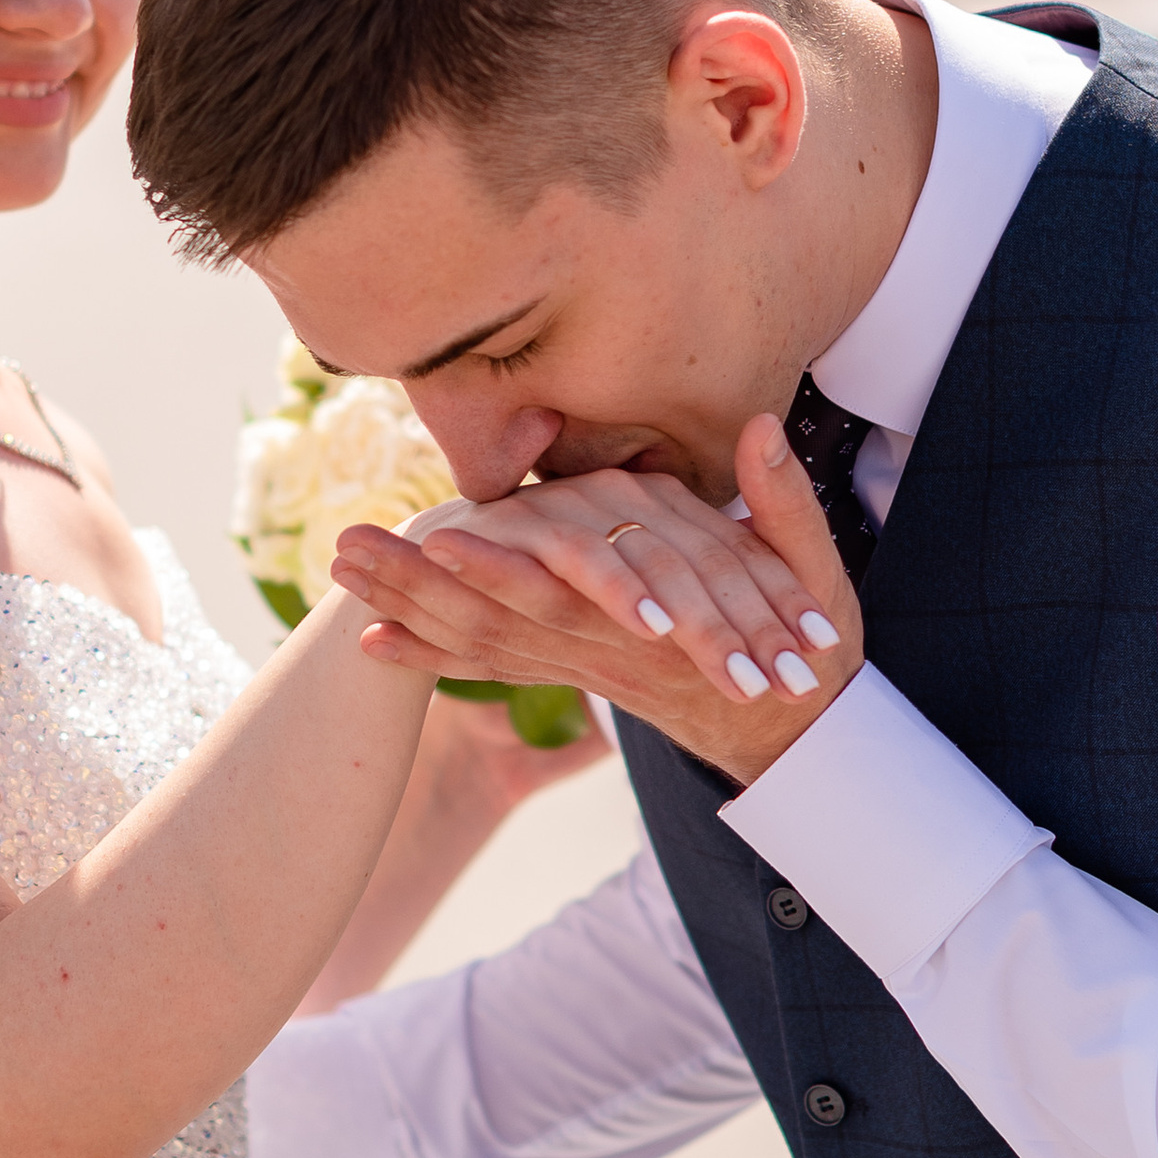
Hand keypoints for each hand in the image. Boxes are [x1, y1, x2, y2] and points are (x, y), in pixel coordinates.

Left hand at [329, 415, 862, 787]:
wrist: (798, 730)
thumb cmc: (812, 649)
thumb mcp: (819, 576)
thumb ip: (788, 505)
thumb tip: (761, 427)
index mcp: (656, 625)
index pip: (567, 594)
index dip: (505, 571)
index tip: (444, 540)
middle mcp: (604, 649)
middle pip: (497, 619)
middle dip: (419, 585)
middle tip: (346, 551)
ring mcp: (582, 664)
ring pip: (482, 640)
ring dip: (408, 607)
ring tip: (338, 571)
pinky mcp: (573, 672)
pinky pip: (493, 668)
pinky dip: (433, 655)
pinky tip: (372, 640)